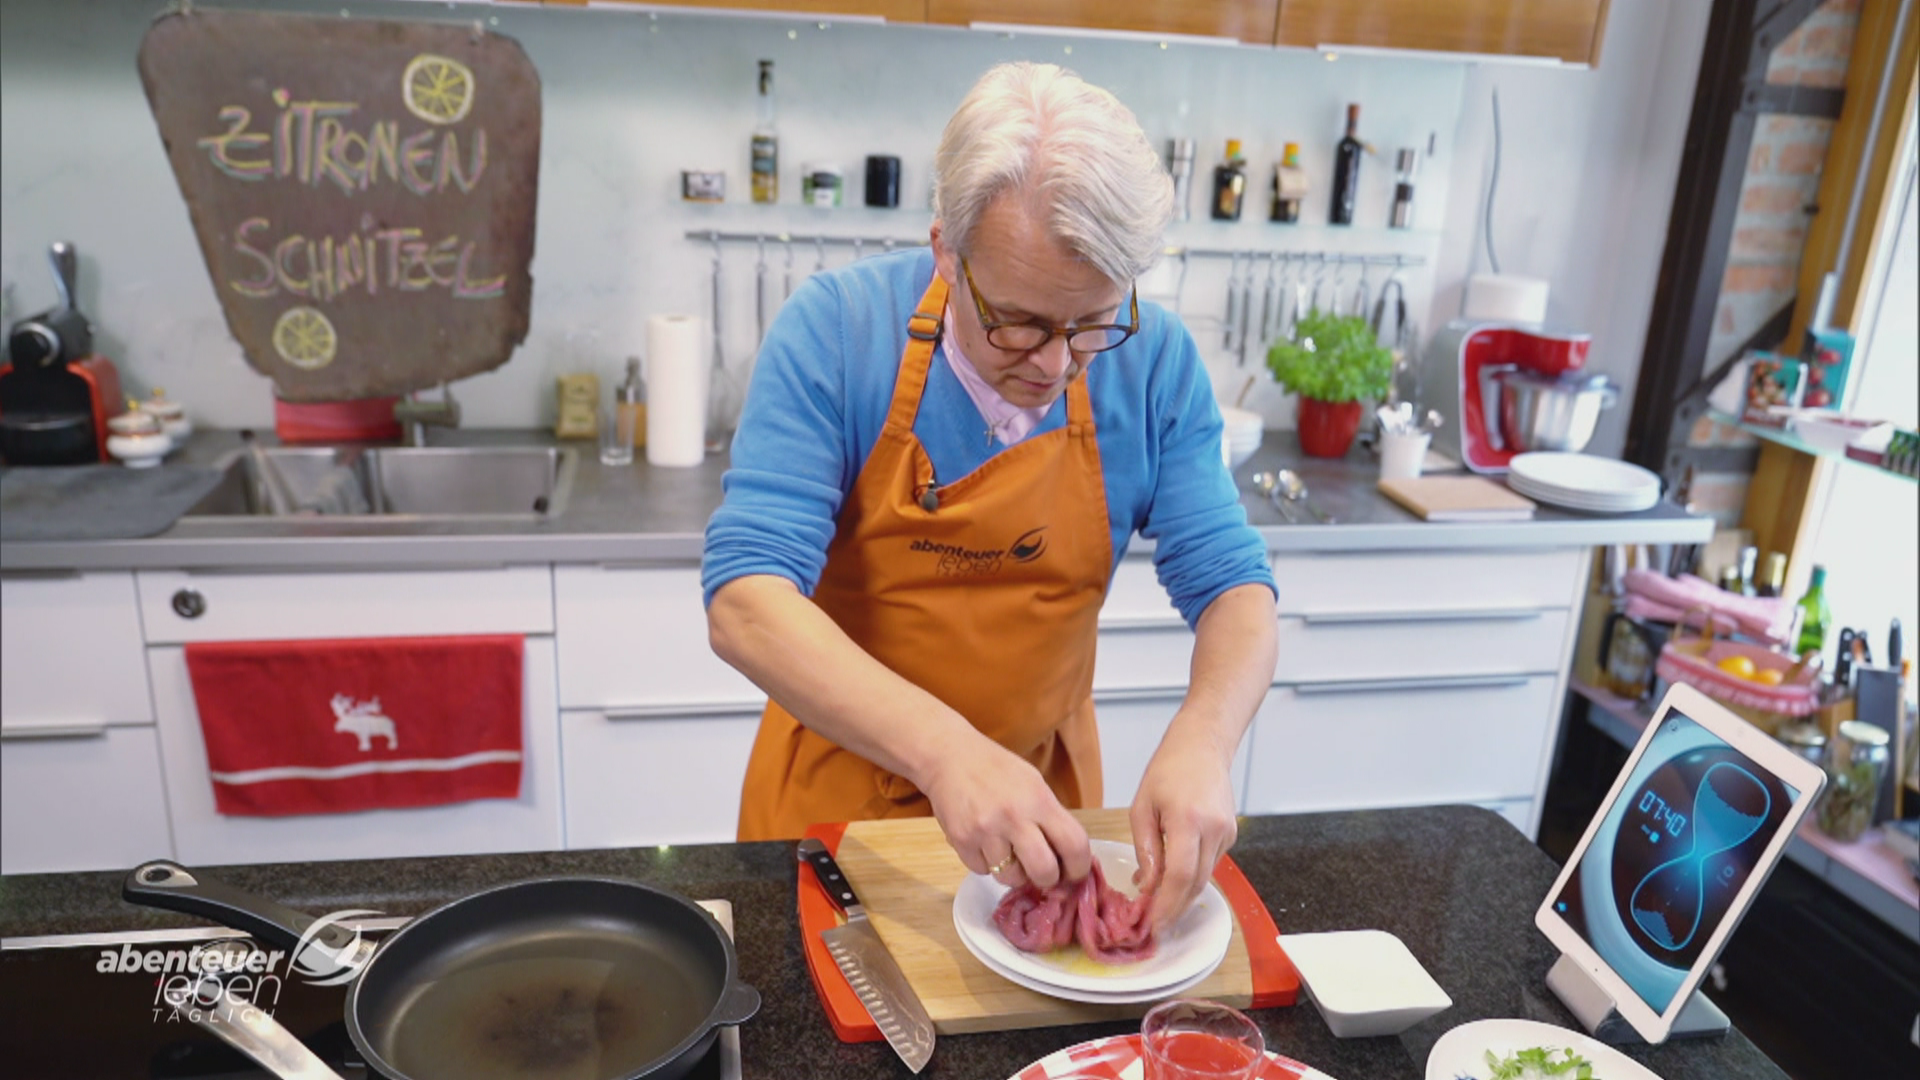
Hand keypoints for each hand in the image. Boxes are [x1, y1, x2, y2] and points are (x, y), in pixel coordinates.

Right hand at [922, 731, 1090, 890]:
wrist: (949, 756)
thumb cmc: (996, 769)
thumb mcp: (1033, 783)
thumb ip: (1050, 818)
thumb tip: (1066, 858)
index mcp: (1039, 800)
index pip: (1074, 845)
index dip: (1079, 867)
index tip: (1075, 873)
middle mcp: (1014, 817)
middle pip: (1044, 872)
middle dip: (1047, 880)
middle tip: (1043, 874)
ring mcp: (985, 831)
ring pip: (1011, 878)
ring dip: (1014, 873)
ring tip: (1010, 854)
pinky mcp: (961, 841)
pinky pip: (982, 871)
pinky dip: (987, 864)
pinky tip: (985, 844)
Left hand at [1128, 737, 1237, 930]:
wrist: (1202, 746)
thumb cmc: (1167, 771)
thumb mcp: (1142, 807)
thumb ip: (1145, 849)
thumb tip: (1147, 886)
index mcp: (1188, 820)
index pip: (1179, 876)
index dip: (1166, 906)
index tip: (1152, 924)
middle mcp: (1213, 830)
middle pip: (1196, 884)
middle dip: (1175, 909)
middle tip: (1154, 926)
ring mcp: (1226, 833)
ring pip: (1204, 878)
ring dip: (1183, 895)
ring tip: (1158, 906)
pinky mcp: (1231, 835)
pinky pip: (1209, 864)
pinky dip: (1192, 877)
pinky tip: (1173, 879)